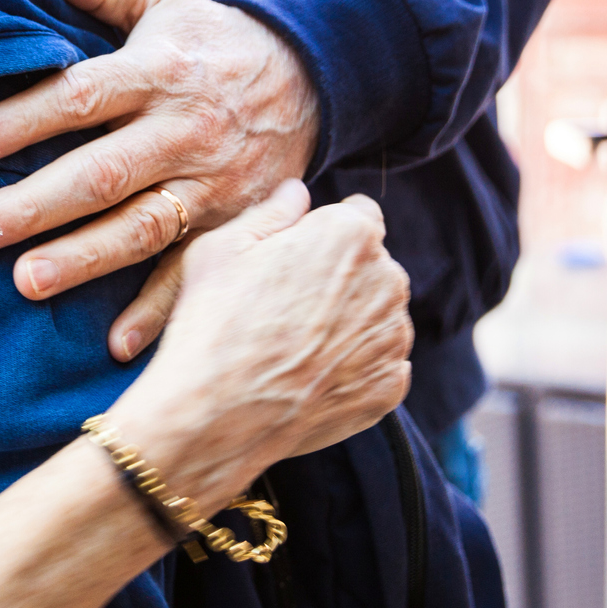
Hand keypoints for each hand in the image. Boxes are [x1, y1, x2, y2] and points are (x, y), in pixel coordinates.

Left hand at [0, 0, 318, 351]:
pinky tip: (117, 344)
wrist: (315, 78)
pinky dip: (161, 311)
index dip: (23, 119)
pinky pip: (197, 273)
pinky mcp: (237, 225)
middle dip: (33, 205)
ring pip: (143, 227)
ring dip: (84, 259)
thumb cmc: (212, 42)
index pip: (82, 96)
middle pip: (102, 172)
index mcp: (158, 72)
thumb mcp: (163, 0)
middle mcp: (184, 131)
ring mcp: (213, 184)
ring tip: (23, 283)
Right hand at [106, 187, 412, 506]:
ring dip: (349, 323)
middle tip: (284, 304)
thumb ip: (272, 211)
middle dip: (339, 277)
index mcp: (351, 233)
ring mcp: (394, 339)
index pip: (358, 213)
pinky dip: (352, 368)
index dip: (322, 232)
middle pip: (371, 266)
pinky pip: (378, 365)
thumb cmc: (212, 322)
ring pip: (377, 316)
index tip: (292, 257)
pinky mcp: (391, 388)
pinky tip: (307, 374)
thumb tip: (299, 192)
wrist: (215, 414)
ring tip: (293, 344)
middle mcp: (388, 280)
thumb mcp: (222, 246)